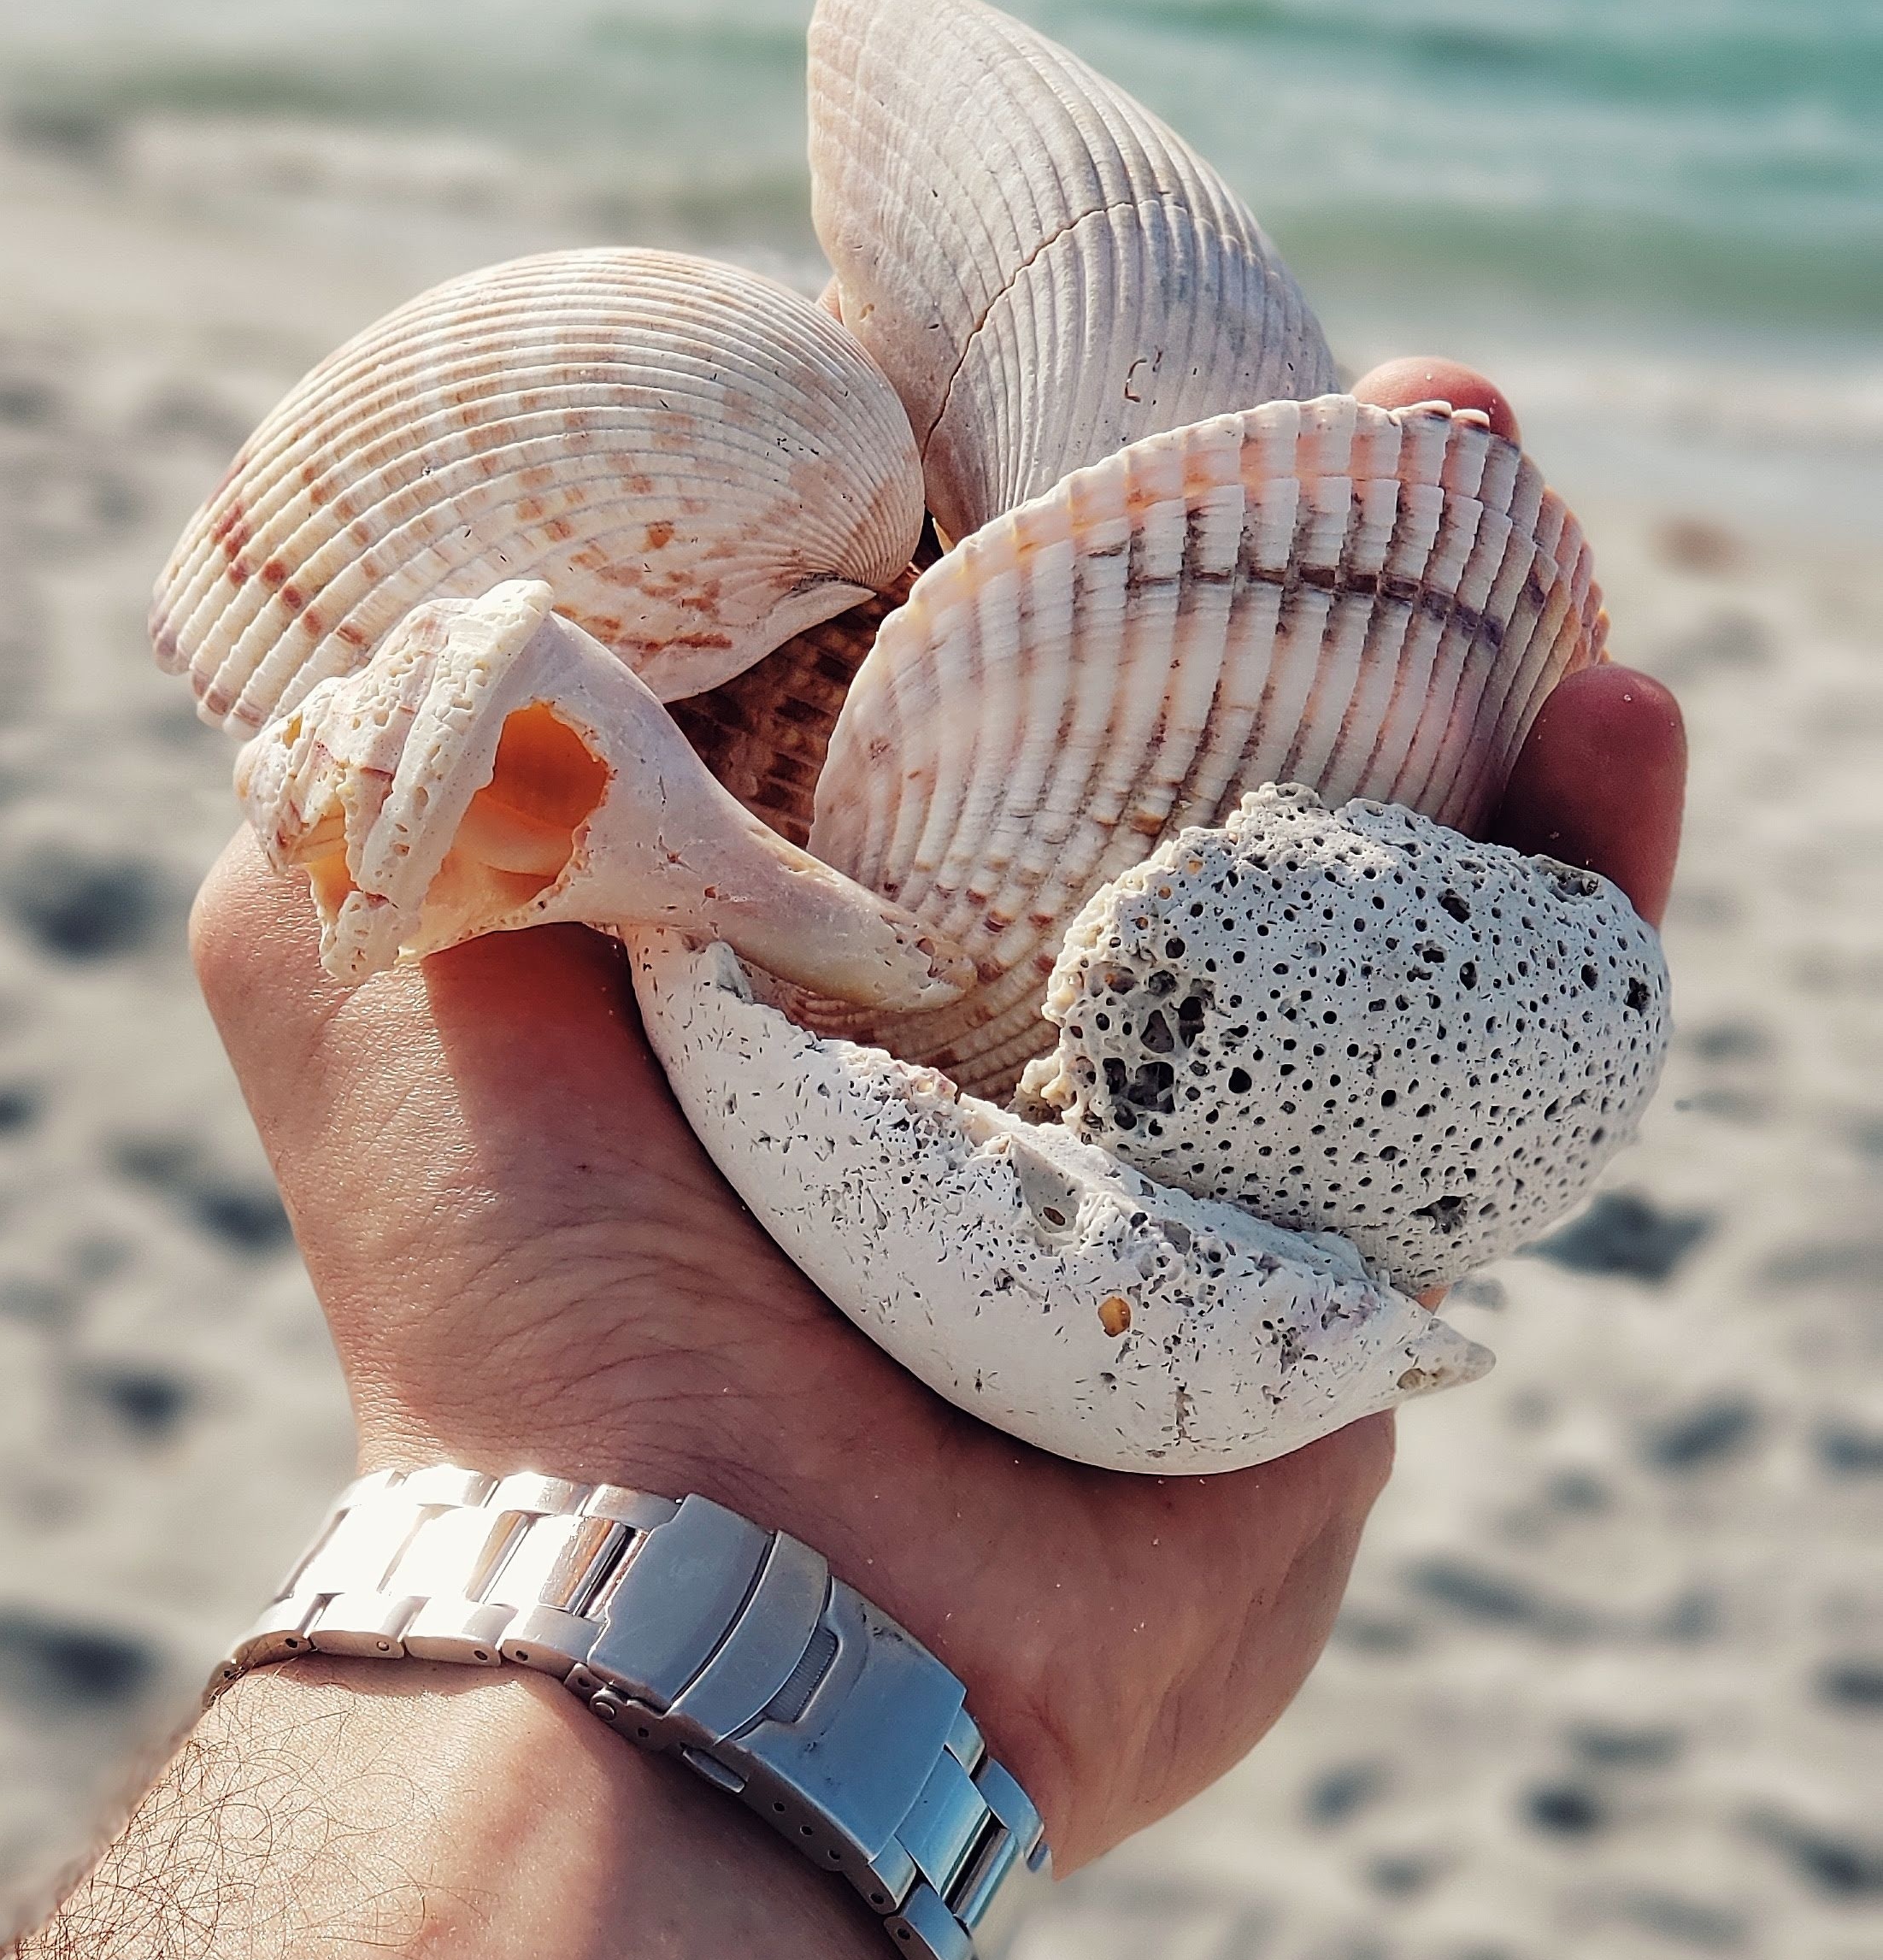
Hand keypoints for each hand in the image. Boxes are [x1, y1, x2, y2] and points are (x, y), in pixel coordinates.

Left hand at [190, 361, 1683, 1877]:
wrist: (717, 1608)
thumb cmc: (529, 1283)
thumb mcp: (351, 944)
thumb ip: (404, 732)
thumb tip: (513, 537)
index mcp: (832, 914)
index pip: (988, 637)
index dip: (1069, 480)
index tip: (1113, 351)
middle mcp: (1025, 993)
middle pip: (1220, 702)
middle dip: (1306, 532)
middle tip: (1376, 401)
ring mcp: (1208, 1105)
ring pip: (1395, 820)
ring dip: (1478, 625)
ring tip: (1491, 467)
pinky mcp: (1363, 1227)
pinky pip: (1532, 1016)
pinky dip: (1596, 849)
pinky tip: (1609, 702)